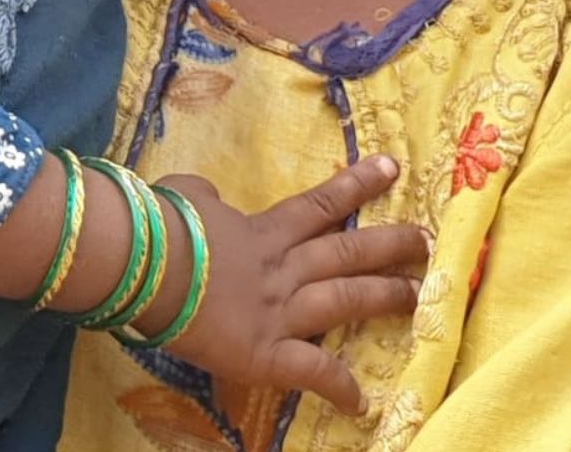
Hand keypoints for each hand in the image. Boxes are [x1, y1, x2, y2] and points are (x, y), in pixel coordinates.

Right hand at [143, 157, 425, 414]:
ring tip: (422, 296)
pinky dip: (338, 386)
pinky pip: (312, 371)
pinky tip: (361, 402)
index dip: (358, 185)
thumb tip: (210, 198)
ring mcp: (279, 311)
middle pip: (349, 251)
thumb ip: (206, 198)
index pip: (321, 203)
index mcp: (263, 231)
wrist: (142, 264)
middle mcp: (283, 268)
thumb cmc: (158, 224)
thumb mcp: (185, 196)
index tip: (391, 168)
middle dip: (392, 245)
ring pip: (346, 299)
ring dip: (387, 297)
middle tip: (427, 241)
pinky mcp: (265, 353)